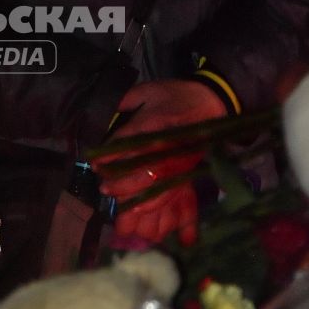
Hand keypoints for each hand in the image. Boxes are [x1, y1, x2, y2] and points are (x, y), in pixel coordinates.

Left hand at [93, 78, 228, 247]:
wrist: (212, 101)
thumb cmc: (176, 95)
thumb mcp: (147, 90)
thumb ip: (125, 102)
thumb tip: (103, 114)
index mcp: (156, 123)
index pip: (129, 143)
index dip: (111, 156)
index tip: (96, 164)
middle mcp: (169, 147)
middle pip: (147, 174)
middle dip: (124, 185)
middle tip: (105, 189)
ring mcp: (180, 163)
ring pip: (161, 190)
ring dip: (140, 203)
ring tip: (122, 212)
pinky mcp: (187, 173)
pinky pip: (176, 197)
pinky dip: (161, 209)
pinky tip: (147, 218)